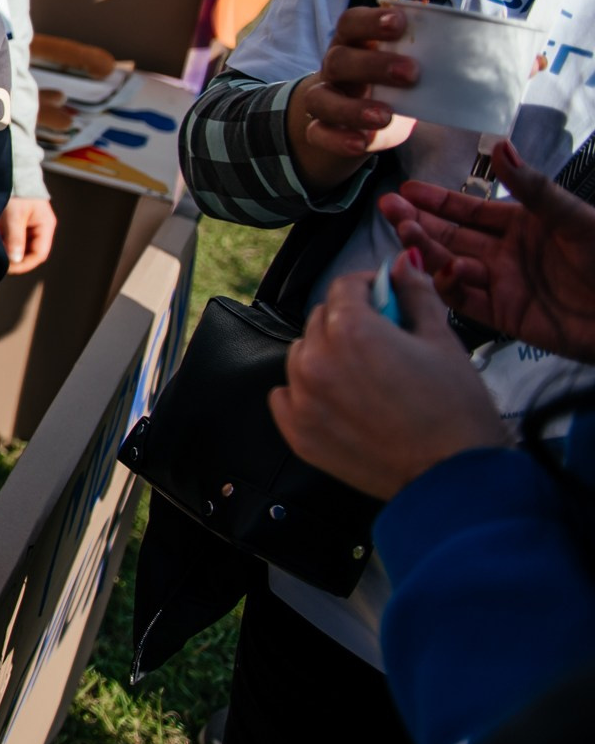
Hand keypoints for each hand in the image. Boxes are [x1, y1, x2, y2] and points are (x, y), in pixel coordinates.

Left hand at [0, 196, 57, 273]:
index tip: (9, 267)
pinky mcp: (17, 225)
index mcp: (45, 226)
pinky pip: (12, 240)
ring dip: (8, 252)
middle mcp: (39, 229)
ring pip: (20, 248)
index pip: (39, 254)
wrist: (11, 172)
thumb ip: (15, 237)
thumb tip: (15, 260)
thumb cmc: (16, 191)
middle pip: (30, 253)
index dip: (25, 264)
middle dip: (15, 259)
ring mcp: (29, 227)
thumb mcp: (14, 215)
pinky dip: (4, 244)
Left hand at [269, 256, 506, 499]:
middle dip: (350, 322)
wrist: (453, 479)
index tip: (384, 298)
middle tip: (383, 341)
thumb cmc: (456, 412)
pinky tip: (338, 400)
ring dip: (327, 356)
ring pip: (302, 355)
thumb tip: (403, 264)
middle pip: (322, 320)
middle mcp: (316, 359)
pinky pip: (285, 396)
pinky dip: (305, 393)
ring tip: (365, 375)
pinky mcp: (297, 433)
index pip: (345, 287)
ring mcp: (302, 398)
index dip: (369, 288)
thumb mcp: (442, 341)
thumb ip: (416, 295)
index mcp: (351, 330)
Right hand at [287, 5, 417, 189]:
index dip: (371, 21)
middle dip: (373, 65)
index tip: (399, 23)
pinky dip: (337, 139)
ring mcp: (324, 98)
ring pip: (321, 98)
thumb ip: (421, 46)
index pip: (351, 22)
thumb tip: (442, 15)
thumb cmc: (390, 82)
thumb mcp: (405, 62)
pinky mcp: (321, 129)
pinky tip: (360, 143)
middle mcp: (334, 68)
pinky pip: (318, 133)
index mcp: (354, 43)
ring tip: (384, 116)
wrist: (360, 119)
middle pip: (339, 59)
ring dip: (352, 108)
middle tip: (411, 73)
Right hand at [381, 138, 594, 359]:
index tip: (405, 189)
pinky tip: (445, 270)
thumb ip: (533, 188)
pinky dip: (449, 287)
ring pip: (449, 265)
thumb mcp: (575, 218)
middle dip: (417, 222)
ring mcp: (501, 285)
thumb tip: (502, 146)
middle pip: (450, 236)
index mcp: (521, 225)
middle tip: (389, 209)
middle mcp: (504, 253)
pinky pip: (465, 302)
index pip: (468, 210)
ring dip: (425, 250)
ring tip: (405, 233)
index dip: (436, 200)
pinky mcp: (504, 316)